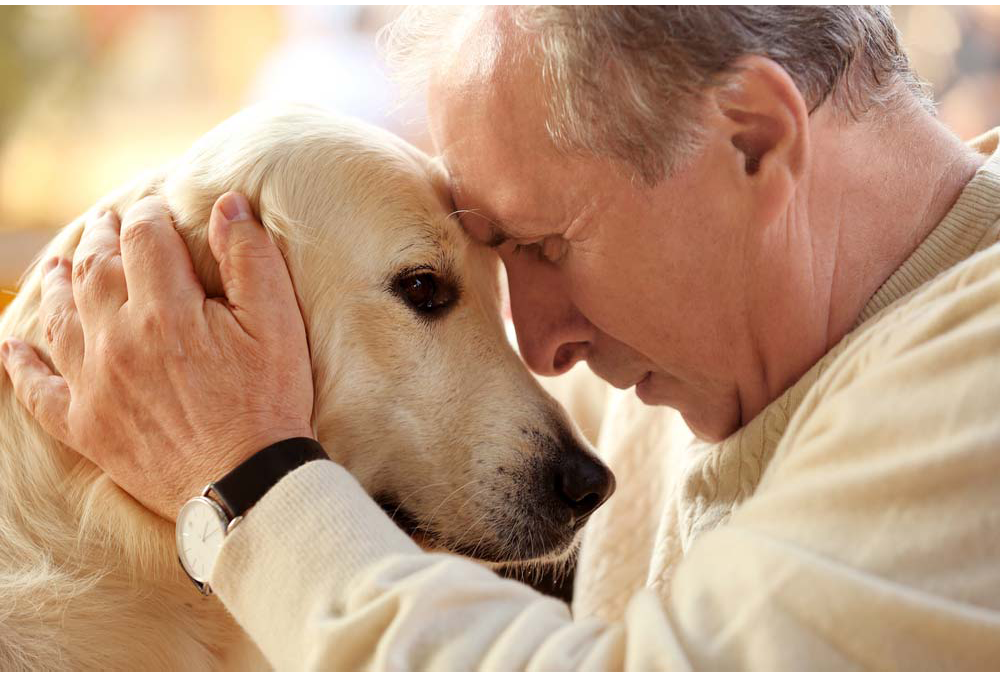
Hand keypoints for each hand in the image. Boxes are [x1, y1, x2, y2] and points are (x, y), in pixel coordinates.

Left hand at [0, 192, 314, 520]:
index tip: (157, 209)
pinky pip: (39, 391)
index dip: (150, 215)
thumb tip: (227, 204)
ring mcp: (95, 385)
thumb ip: (250, 259)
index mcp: (166, 310)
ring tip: (59, 265)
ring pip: (60, 318)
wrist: (246, 484)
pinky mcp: (86, 427)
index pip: (145, 238)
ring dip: (57, 284)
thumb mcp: (277, 323)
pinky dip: (21, 367)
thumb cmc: (269, 401)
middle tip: (106, 222)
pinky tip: (11, 349)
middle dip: (101, 238)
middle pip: (95, 269)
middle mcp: (118, 340)